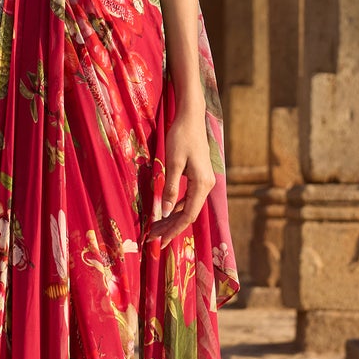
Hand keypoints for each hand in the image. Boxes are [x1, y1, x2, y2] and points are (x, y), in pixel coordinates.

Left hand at [148, 101, 214, 247]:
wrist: (191, 116)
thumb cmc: (181, 137)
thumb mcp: (173, 163)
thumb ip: (170, 189)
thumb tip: (164, 213)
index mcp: (202, 184)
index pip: (187, 216)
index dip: (173, 231)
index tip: (159, 242)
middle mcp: (206, 185)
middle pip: (188, 214)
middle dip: (170, 228)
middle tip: (152, 239)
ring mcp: (204, 181)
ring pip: (187, 207)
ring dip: (172, 218)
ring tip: (155, 229)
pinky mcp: (199, 176)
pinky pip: (188, 198)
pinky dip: (175, 207)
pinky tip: (165, 212)